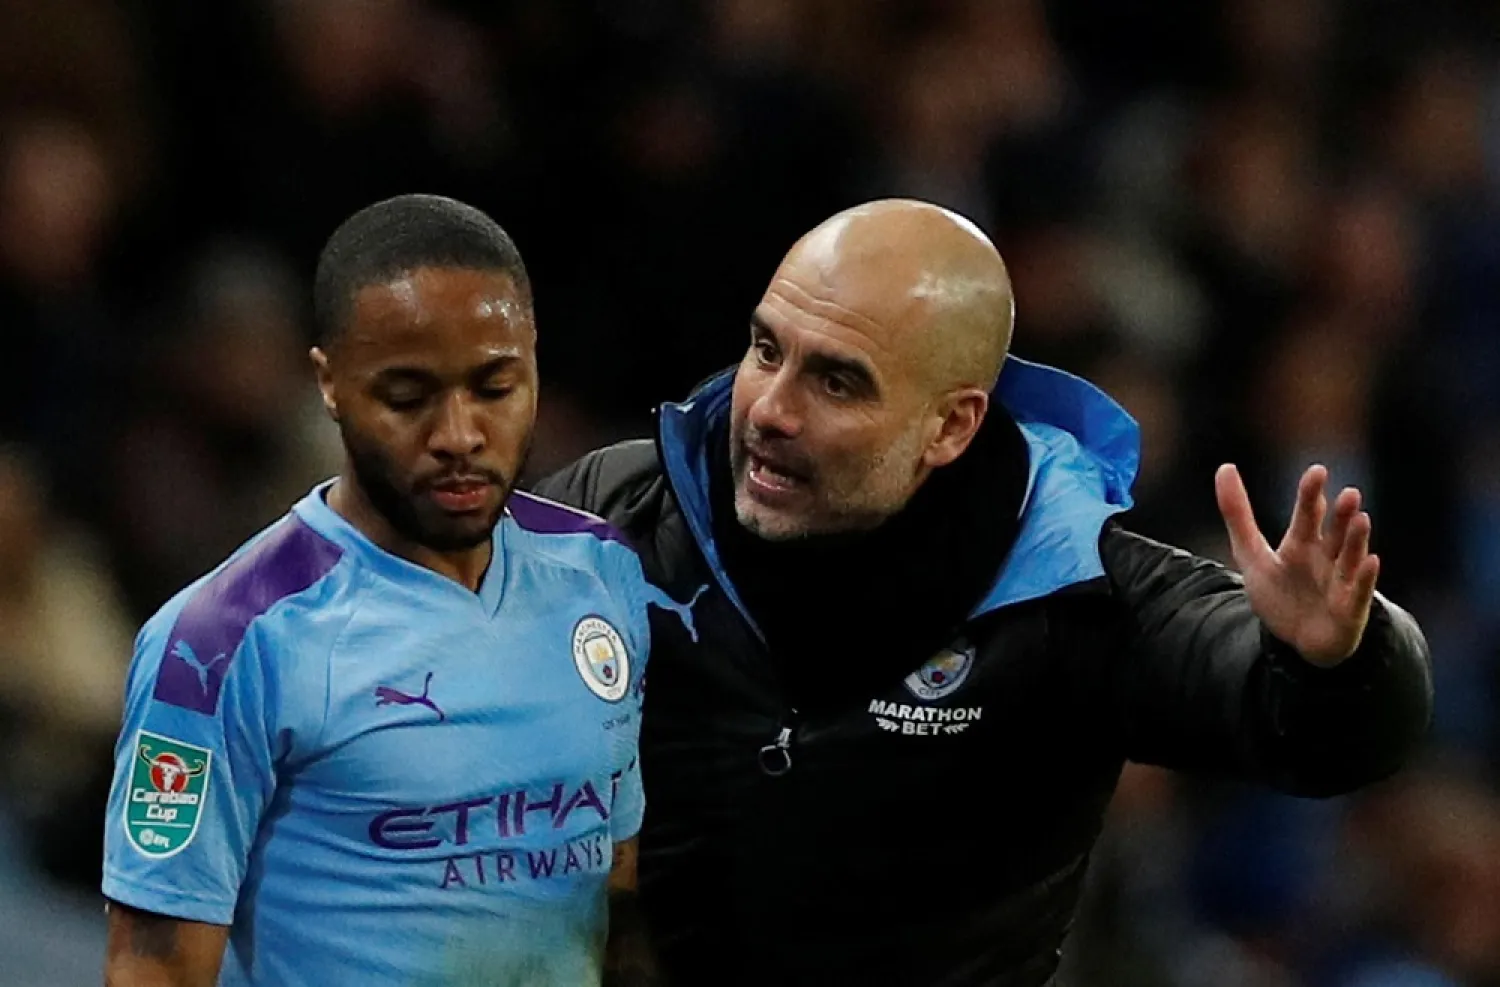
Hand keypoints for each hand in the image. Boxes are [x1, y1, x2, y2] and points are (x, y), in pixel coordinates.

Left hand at [1215, 463, 1380, 666]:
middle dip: (1341, 514)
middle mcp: (1327, 557)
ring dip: (1356, 539)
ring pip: (1350, 557)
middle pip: (1334, 532)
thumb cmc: (1280, 593)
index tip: (1316, 471)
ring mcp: (1341, 581)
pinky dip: (1365, 577)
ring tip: (1361, 518)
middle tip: (1348, 493)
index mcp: (1302, 543)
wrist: (1296, 639)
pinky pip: (1359, 591)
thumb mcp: (1251, 554)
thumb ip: (1237, 514)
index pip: (1309, 514)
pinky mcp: (1349, 608)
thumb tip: (1224, 467)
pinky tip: (1371, 560)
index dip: (1311, 494)